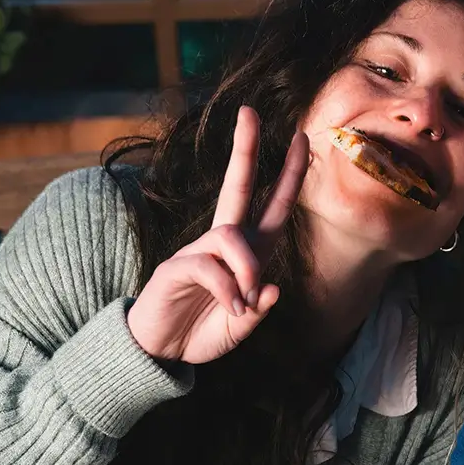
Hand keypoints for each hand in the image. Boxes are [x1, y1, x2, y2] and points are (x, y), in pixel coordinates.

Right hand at [126, 106, 309, 363]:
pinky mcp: (175, 268)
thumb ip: (258, 308)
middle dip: (245, 149)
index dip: (289, 174)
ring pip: (231, 236)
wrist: (160, 352)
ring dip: (247, 268)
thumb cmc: (202, 331)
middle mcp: (223, 243)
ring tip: (244, 303)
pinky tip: (232, 308)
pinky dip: (227, 288)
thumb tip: (272, 288)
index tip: (302, 137)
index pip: (273, 205)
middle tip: (250, 112)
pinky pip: (208, 266)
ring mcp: (197, 252)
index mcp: (248, 252)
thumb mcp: (242, 326)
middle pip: (236, 186)